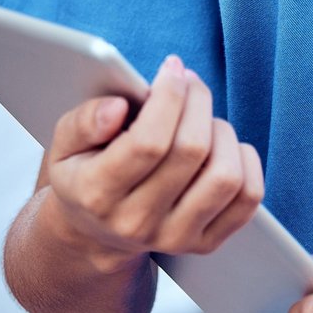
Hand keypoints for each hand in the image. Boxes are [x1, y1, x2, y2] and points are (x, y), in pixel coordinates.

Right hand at [35, 57, 263, 268]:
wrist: (96, 233)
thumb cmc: (84, 175)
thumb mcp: (64, 145)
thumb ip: (83, 121)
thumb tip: (119, 108)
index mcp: (98, 194)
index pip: (148, 142)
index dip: (169, 97)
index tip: (172, 68)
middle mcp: (138, 222)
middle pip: (191, 151)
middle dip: (197, 101)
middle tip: (189, 83)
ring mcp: (175, 237)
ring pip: (225, 176)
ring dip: (221, 131)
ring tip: (203, 118)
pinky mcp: (205, 244)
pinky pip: (247, 198)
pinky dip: (245, 161)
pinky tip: (224, 145)